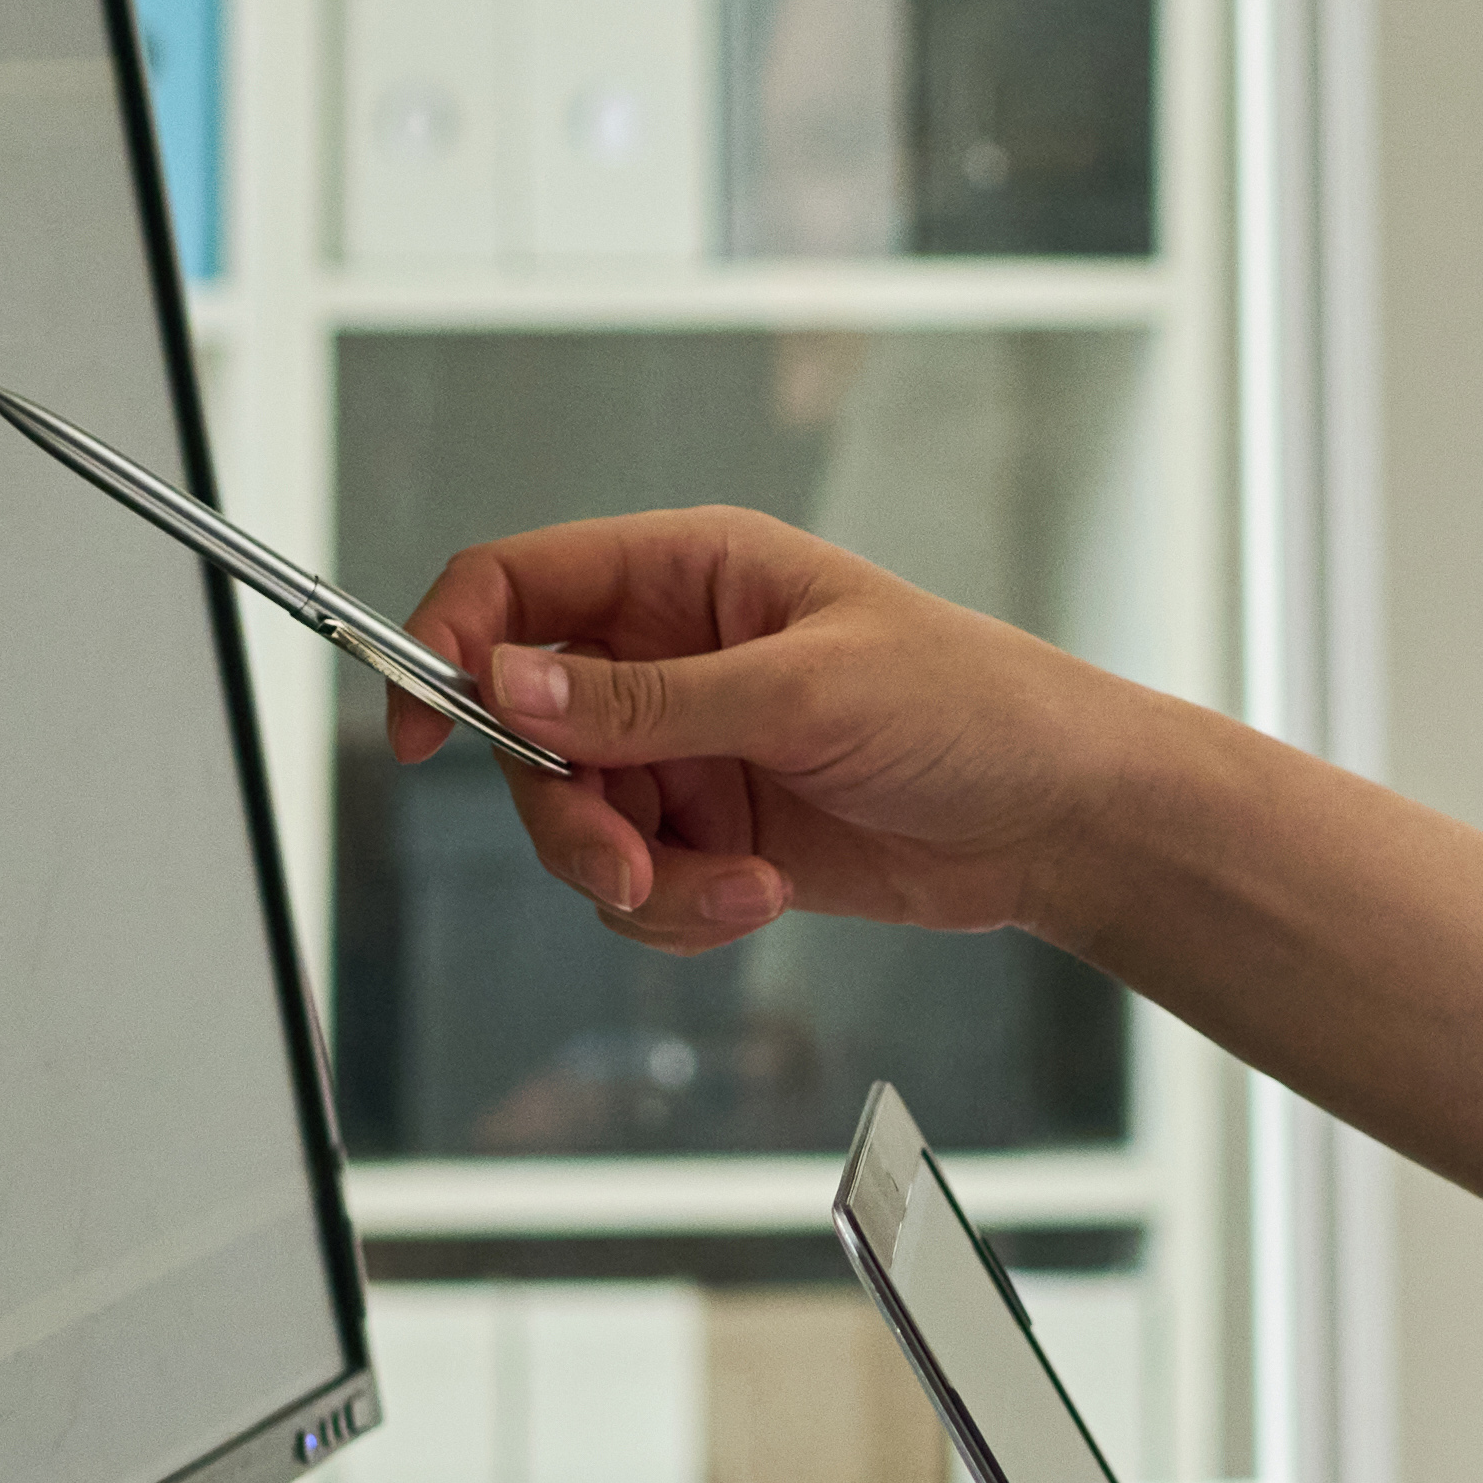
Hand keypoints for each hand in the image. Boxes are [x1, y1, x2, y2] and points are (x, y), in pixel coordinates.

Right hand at [402, 510, 1134, 952]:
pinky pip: (636, 884)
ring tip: (733, 891)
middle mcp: (673, 655)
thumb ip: (647, 701)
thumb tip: (510, 684)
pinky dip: (680, 910)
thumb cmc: (972, 709)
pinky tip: (760, 899)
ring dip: (635, 877)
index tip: (421, 728)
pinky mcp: (714, 832)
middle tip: (624, 867)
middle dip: (564, 813)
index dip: (451, 643)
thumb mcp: (804, 693)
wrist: (1060, 820)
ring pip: (576, 822)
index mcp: (690, 573)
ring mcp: (690, 749)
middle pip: (527, 730)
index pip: (520, 583)